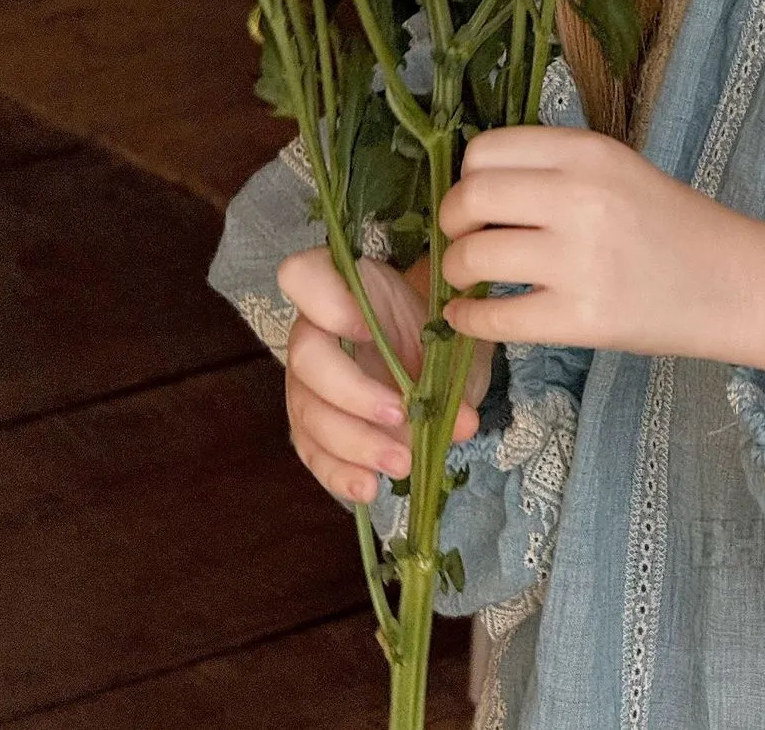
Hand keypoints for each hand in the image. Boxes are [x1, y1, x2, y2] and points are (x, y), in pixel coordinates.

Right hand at [277, 247, 496, 505]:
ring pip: (309, 413)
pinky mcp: (310, 425)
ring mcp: (306, 382)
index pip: (302, 275)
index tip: (364, 327)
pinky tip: (369, 488)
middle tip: (400, 414)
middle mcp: (312, 331)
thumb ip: (448, 365)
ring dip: (354, 444)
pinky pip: (312, 452)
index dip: (326, 302)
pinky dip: (339, 474)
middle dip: (353, 394)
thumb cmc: (431, 328)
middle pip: (307, 359)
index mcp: (341, 286)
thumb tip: (463, 423)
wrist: (431, 353)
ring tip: (401, 464)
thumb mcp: (443, 330)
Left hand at [437, 127, 762, 361]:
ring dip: (456, 270)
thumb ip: (554, 169)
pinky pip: (496, 317)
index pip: (486, 150)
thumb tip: (473, 185)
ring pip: (475, 256)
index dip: (467, 176)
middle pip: (471, 197)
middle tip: (461, 238)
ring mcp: (581, 259)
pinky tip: (467, 315)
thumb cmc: (671, 224)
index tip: (474, 198)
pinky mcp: (582, 318)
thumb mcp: (617, 170)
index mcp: (588, 152)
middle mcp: (581, 196)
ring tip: (468, 277)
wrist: (733, 283)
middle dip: (451, 221)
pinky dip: (467, 318)